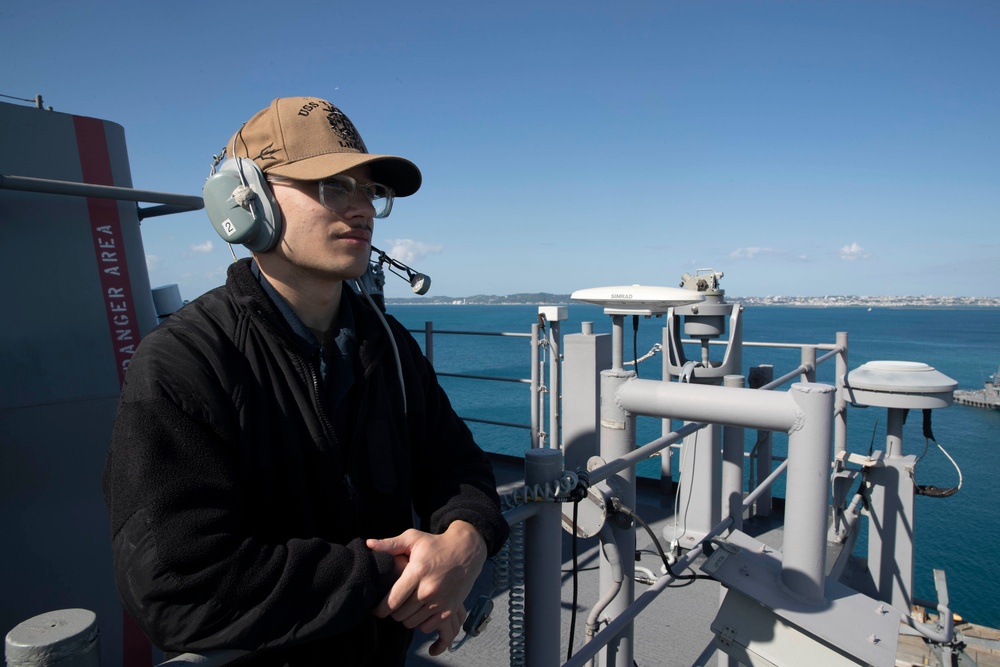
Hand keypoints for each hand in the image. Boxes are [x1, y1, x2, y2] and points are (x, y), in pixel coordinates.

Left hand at [367, 521, 486, 655]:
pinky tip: (420, 611)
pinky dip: (421, 623)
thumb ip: (390, 544)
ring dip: (406, 618)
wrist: (466, 551)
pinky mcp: (450, 609)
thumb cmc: (436, 544)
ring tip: (406, 606)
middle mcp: (429, 589)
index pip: (393, 600)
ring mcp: (441, 601)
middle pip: (400, 615)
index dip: (380, 609)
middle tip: (394, 603)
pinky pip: (427, 627)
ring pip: (412, 623)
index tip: (376, 609)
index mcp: (418, 572)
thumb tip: (369, 544)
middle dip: (393, 611)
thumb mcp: (414, 538)